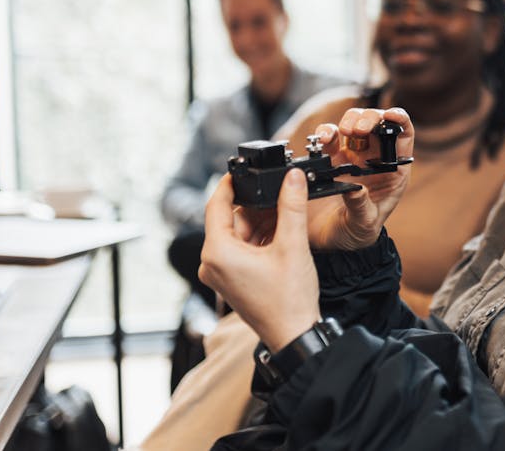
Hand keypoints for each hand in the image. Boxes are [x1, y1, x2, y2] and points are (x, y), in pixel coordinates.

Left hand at [199, 170, 319, 350]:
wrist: (293, 335)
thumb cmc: (288, 299)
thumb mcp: (292, 245)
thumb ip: (291, 206)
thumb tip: (291, 177)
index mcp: (217, 252)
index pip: (216, 205)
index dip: (230, 184)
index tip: (242, 169)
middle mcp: (211, 263)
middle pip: (230, 220)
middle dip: (255, 205)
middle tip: (279, 191)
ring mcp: (220, 274)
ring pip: (238, 234)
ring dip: (260, 222)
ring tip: (286, 213)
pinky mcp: (231, 281)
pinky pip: (241, 250)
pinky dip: (259, 239)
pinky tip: (281, 233)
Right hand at [303, 107, 413, 251]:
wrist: (331, 243)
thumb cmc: (357, 233)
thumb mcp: (364, 223)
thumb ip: (361, 206)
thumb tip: (356, 189)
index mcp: (393, 170)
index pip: (402, 135)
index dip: (399, 120)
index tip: (390, 115)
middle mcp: (373, 158)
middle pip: (376, 123)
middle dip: (368, 118)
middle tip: (358, 129)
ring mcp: (350, 157)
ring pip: (352, 123)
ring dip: (348, 121)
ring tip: (343, 132)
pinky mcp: (328, 160)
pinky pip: (327, 138)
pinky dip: (324, 133)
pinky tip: (321, 140)